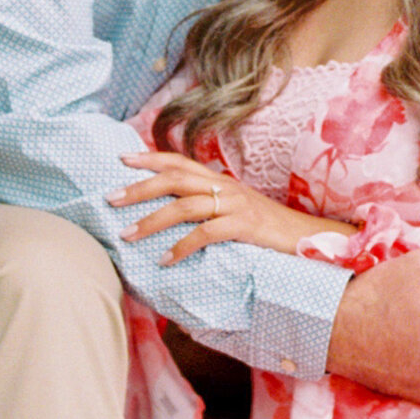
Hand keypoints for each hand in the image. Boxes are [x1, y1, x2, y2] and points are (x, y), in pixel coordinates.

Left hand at [111, 150, 319, 260]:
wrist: (309, 239)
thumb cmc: (269, 231)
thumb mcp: (236, 213)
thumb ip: (209, 210)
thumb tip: (176, 221)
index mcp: (221, 181)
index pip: (180, 162)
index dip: (150, 158)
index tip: (121, 159)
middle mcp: (226, 187)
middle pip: (175, 179)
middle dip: (139, 188)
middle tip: (110, 198)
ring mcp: (236, 205)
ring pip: (185, 206)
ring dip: (152, 220)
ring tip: (127, 235)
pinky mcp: (246, 226)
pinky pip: (207, 233)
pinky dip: (182, 247)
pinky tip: (165, 260)